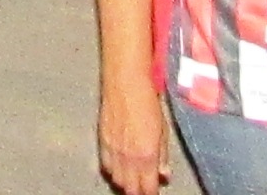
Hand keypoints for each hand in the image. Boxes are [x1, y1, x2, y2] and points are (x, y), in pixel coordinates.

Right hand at [98, 79, 169, 193]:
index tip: (153, 192)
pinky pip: (105, 166)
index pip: (147, 188)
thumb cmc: (148, 101)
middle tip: (143, 188)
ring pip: (117, 180)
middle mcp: (128, 157)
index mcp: (147, 156)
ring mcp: (113, 150)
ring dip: (125, 183)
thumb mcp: (163, 130)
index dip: (150, 193)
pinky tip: (118, 168)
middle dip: (138, 191)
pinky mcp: (102, 141)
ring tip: (132, 181)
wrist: (124, 82)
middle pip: (130, 188)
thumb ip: (163, 156)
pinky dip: (112, 171)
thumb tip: (164, 174)